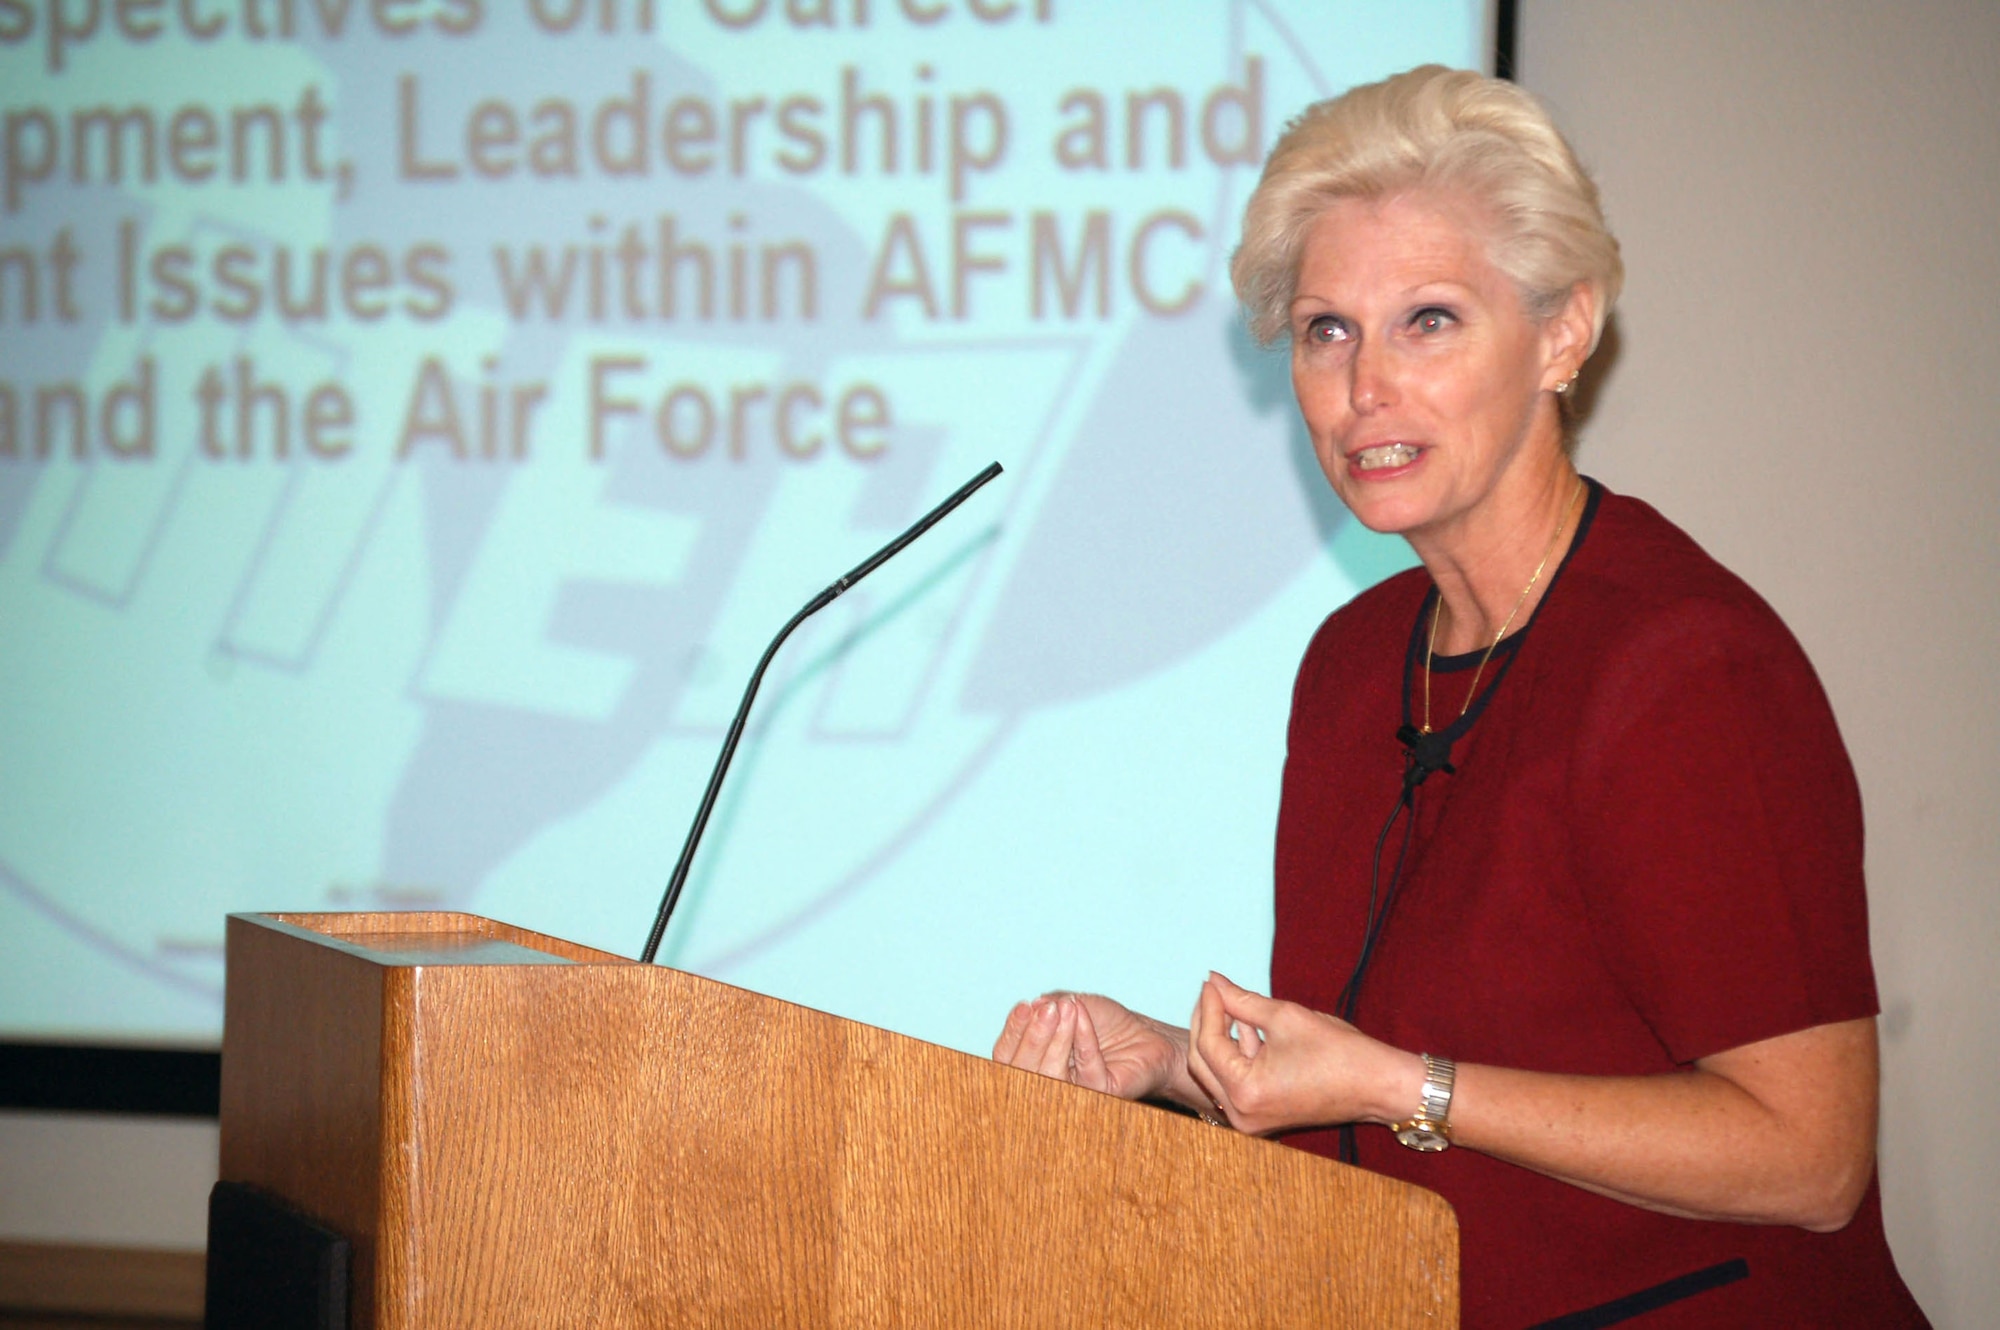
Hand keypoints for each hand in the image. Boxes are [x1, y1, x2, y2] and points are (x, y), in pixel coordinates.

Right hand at [991, 992, 1192, 1104]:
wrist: (1147, 1036)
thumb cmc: (1108, 1023)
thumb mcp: (1074, 1004)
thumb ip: (1051, 1005)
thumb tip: (1032, 1006)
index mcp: (1036, 1064)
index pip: (1011, 1055)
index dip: (1013, 1032)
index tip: (1024, 1006)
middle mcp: (1050, 1083)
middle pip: (1024, 1070)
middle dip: (1033, 1036)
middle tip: (1045, 1009)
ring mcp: (1074, 1093)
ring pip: (1050, 1075)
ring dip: (1056, 1037)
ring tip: (1067, 1009)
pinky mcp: (1100, 1094)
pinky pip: (1086, 1070)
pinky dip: (1083, 1039)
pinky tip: (1082, 1016)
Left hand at [1187, 972, 1420, 1135]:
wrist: (1378, 1086)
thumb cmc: (1338, 1052)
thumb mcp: (1284, 1016)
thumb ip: (1241, 1000)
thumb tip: (1213, 981)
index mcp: (1246, 1093)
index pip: (1209, 1044)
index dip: (1209, 1007)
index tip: (1211, 980)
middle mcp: (1241, 1115)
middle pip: (1204, 1062)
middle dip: (1206, 1022)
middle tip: (1214, 990)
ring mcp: (1250, 1121)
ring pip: (1217, 1073)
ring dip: (1221, 1038)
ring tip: (1230, 1003)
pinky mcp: (1261, 1117)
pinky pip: (1236, 1083)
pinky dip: (1238, 1056)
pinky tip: (1247, 1028)